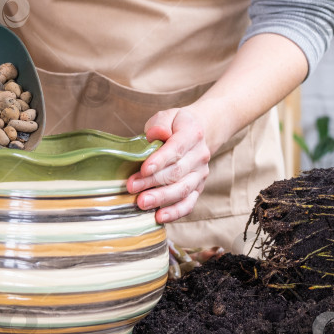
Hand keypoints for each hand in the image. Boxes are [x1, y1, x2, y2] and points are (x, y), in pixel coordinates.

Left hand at [127, 107, 211, 223]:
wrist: (199, 133)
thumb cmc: (175, 125)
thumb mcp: (167, 116)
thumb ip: (159, 124)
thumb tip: (156, 134)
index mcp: (192, 134)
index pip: (176, 148)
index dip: (160, 160)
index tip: (143, 169)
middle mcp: (200, 155)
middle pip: (177, 172)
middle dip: (153, 181)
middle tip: (132, 187)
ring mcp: (201, 174)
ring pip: (182, 189)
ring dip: (161, 198)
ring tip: (141, 203)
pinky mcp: (198, 188)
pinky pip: (189, 203)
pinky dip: (175, 212)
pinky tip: (159, 217)